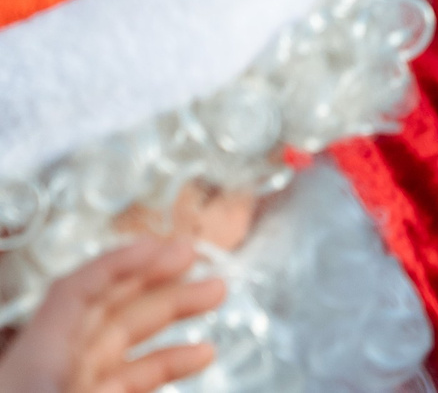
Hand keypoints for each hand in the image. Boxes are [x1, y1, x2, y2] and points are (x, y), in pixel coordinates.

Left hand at [0, 239, 223, 392]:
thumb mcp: (60, 384)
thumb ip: (125, 373)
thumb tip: (196, 353)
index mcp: (38, 356)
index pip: (76, 290)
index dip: (120, 261)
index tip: (162, 243)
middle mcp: (53, 364)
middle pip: (106, 306)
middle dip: (156, 277)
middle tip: (196, 256)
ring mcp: (70, 384)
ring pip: (123, 339)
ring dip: (171, 313)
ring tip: (215, 293)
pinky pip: (130, 376)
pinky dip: (166, 361)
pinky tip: (201, 352)